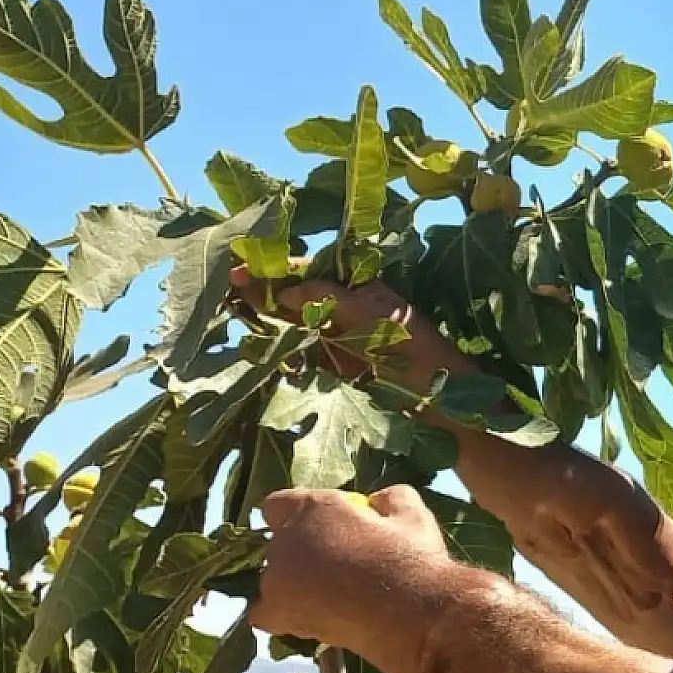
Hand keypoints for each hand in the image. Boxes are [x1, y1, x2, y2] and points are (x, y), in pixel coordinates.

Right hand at [227, 259, 474, 386]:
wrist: (445, 408)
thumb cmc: (420, 355)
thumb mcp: (374, 318)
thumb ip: (330, 299)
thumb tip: (288, 292)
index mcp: (361, 289)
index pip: (310, 271)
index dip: (278, 267)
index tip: (244, 265)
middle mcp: (346, 309)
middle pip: (296, 293)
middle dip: (263, 287)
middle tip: (227, 280)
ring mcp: (338, 340)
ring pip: (292, 321)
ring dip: (262, 313)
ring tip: (228, 303)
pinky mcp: (334, 370)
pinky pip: (299, 351)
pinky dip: (276, 344)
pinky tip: (251, 338)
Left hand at [246, 485, 465, 671]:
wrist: (409, 612)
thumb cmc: (413, 559)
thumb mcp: (412, 514)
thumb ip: (390, 500)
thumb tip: (381, 501)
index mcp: (312, 508)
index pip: (280, 504)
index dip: (299, 515)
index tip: (324, 527)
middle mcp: (285, 539)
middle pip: (278, 543)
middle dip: (301, 551)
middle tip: (336, 564)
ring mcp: (277, 578)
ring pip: (273, 577)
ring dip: (293, 583)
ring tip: (330, 597)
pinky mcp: (279, 613)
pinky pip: (263, 614)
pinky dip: (278, 614)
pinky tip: (305, 618)